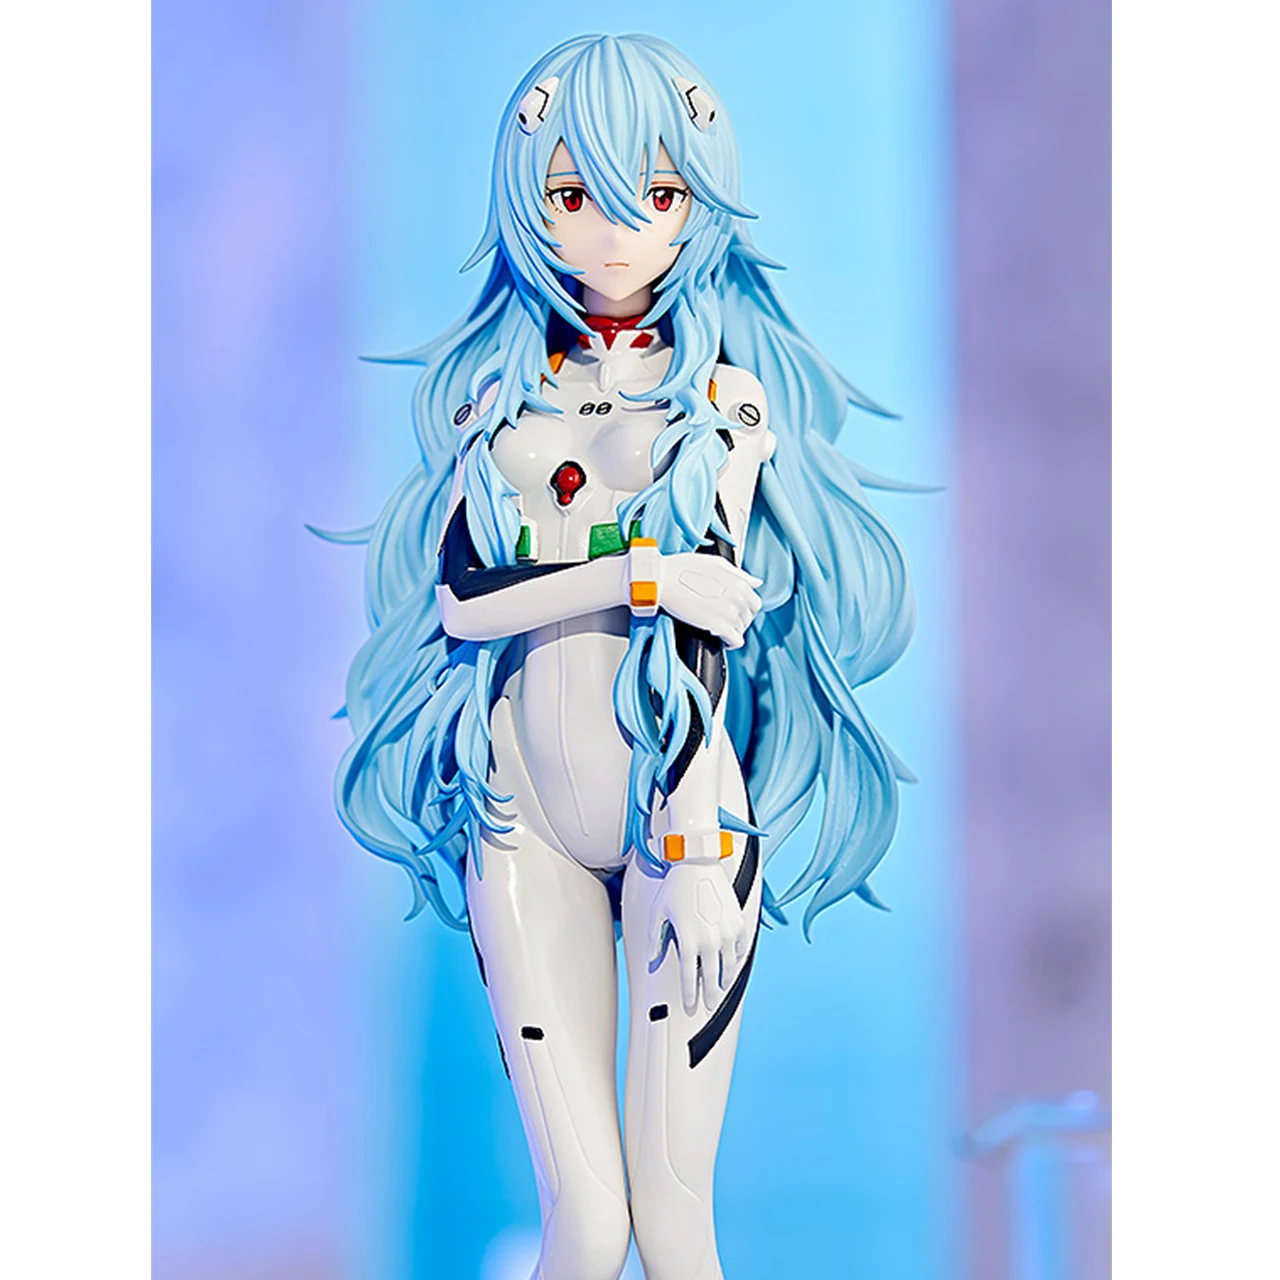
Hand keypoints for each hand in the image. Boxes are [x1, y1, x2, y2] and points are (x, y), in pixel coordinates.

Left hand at [648, 860, 752, 1013]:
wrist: (698, 862)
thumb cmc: (677, 885)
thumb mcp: (659, 913)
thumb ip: (656, 940)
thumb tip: (652, 959)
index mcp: (688, 941)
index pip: (690, 979)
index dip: (690, 996)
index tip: (690, 1005)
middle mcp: (710, 940)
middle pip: (712, 979)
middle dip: (710, 995)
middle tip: (709, 1004)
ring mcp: (727, 932)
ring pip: (730, 967)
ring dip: (726, 980)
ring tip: (722, 987)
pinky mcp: (739, 923)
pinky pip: (741, 949)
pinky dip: (737, 959)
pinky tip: (733, 962)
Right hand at [657, 554, 761, 647]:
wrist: (662, 580)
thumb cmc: (683, 568)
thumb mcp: (715, 563)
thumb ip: (739, 574)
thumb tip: (756, 582)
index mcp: (738, 582)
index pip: (755, 603)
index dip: (745, 608)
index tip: (735, 610)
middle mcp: (737, 597)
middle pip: (749, 618)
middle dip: (739, 620)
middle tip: (725, 619)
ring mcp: (729, 613)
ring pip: (741, 630)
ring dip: (732, 630)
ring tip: (718, 627)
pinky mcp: (717, 626)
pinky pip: (735, 641)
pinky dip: (730, 642)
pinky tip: (721, 639)